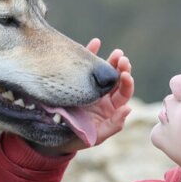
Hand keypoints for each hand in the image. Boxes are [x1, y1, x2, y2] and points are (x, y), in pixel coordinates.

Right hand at [34, 38, 133, 155]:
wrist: (51, 136)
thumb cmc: (76, 139)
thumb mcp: (96, 137)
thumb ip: (112, 126)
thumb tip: (128, 108)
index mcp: (110, 108)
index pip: (123, 93)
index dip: (126, 83)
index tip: (125, 74)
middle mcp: (103, 96)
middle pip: (116, 79)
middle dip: (121, 68)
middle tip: (122, 58)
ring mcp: (90, 87)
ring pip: (103, 70)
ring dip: (111, 60)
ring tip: (117, 52)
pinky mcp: (76, 80)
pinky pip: (85, 65)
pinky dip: (91, 53)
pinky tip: (96, 42)